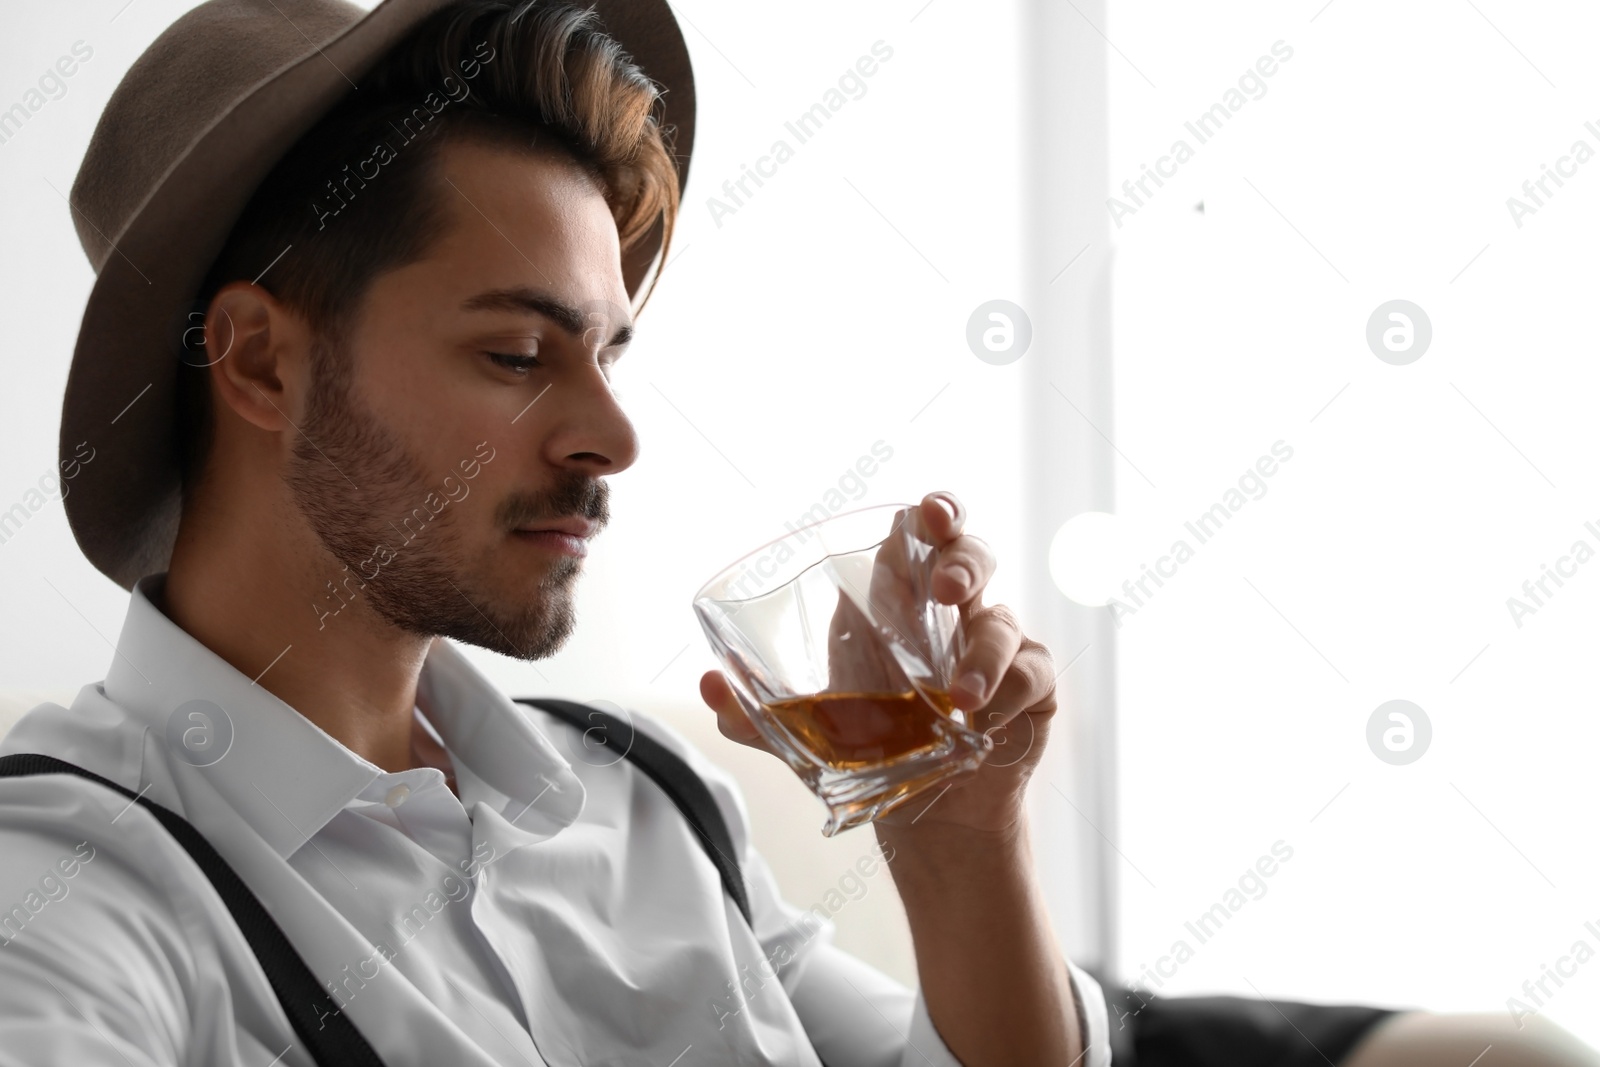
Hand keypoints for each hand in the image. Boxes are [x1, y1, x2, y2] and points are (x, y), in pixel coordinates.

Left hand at [699, 491, 1057, 837]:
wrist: (924, 818)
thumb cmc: (872, 749)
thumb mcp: (810, 733)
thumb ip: (758, 713)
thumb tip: (709, 686)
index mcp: (898, 601)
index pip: (921, 533)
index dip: (931, 512)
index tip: (927, 513)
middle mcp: (952, 613)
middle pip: (973, 553)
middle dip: (964, 560)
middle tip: (945, 591)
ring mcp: (997, 646)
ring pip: (1003, 620)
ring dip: (983, 655)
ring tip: (959, 700)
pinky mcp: (1031, 687)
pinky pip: (1032, 672)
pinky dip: (1009, 694)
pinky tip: (985, 724)